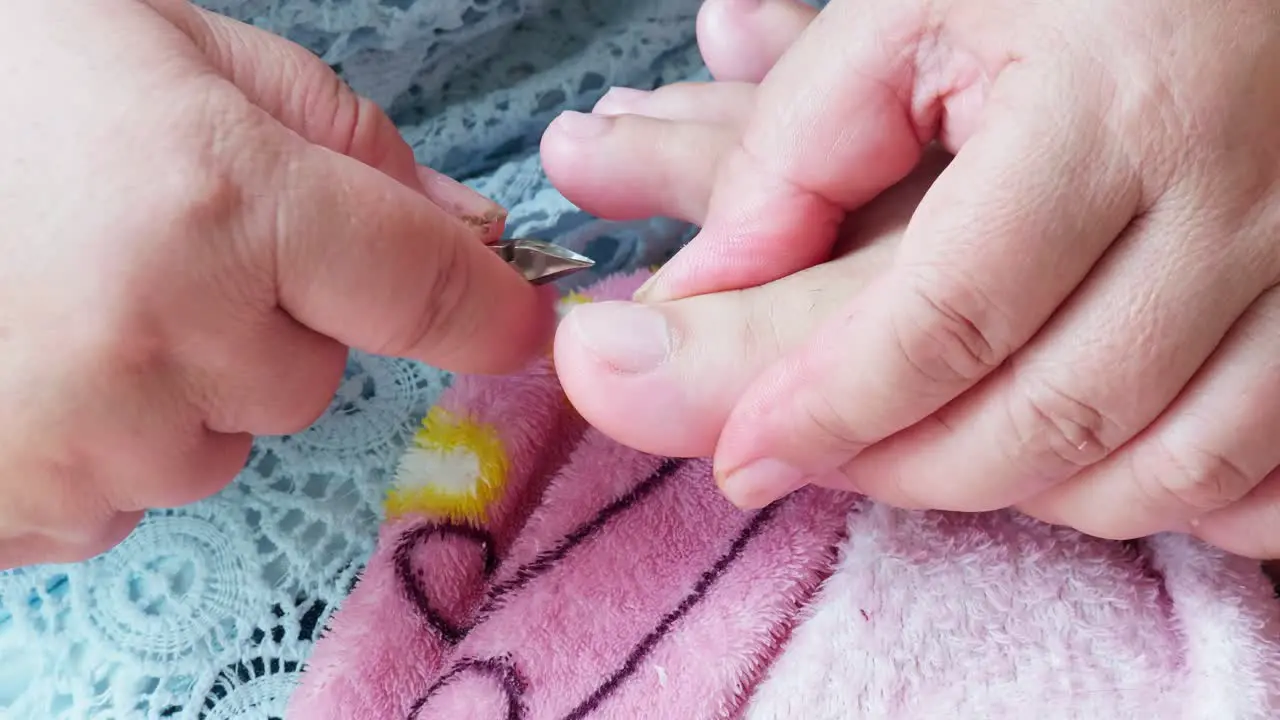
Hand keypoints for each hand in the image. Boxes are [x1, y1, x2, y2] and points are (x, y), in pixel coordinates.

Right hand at [0, 0, 552, 567]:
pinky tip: (21, 349)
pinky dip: (104, 433)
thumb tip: (463, 225)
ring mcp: (82, 441)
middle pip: (314, 374)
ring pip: (222, 439)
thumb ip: (337, 135)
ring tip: (67, 287)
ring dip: (183, 379)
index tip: (519, 318)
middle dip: (274, 316)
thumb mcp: (166, 43)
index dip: (491, 308)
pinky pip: (127, 490)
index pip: (428, 287)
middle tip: (162, 237)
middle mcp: (164, 338)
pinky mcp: (18, 508)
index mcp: (219, 200)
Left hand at [550, 0, 1279, 558]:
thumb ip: (794, 141)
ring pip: (1154, 470)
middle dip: (904, 466)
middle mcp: (1232, 202)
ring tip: (911, 453)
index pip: (949, 316)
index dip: (832, 406)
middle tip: (812, 456)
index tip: (746, 457)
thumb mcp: (915, 10)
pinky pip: (1252, 471)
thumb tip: (701, 283)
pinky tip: (1058, 463)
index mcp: (1110, 111)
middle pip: (1048, 418)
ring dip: (1014, 492)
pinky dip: (1138, 492)